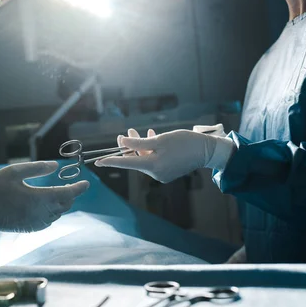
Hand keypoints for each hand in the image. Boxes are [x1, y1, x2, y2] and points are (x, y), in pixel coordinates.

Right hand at [0, 161, 89, 232]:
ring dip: (62, 204)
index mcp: (39, 198)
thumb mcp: (15, 172)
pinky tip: (47, 207)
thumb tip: (56, 166)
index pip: (67, 193)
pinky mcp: (29, 229)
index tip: (87, 182)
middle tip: (72, 186)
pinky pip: (48, 221)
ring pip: (58, 214)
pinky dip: (53, 213)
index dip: (79, 188)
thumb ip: (37, 168)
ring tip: (60, 194)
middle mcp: (41, 213)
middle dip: (71, 195)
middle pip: (65, 205)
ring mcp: (35, 223)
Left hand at [96, 128, 233, 182]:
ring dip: (141, 146)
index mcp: (153, 166)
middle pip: (136, 159)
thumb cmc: (185, 142)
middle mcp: (156, 174)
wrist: (207, 150)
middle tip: (127, 132)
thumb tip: (122, 143)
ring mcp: (162, 174)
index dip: (111, 161)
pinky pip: (154, 160)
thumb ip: (139, 143)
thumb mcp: (159, 140)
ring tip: (142, 132)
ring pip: (145, 158)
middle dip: (131, 146)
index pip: (126, 164)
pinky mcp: (168, 172)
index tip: (98, 163)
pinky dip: (151, 150)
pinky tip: (152, 138)